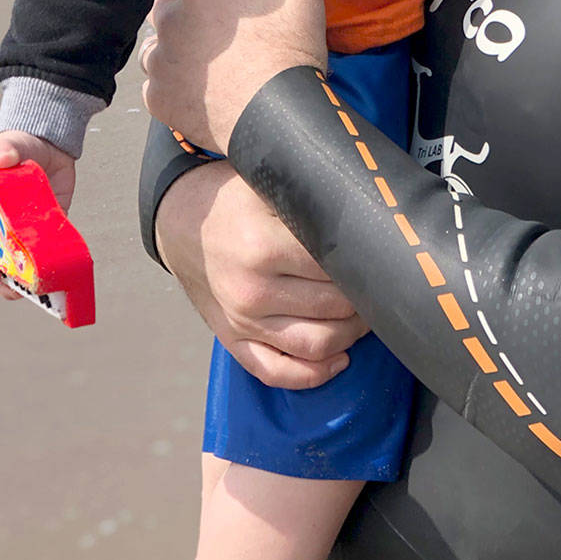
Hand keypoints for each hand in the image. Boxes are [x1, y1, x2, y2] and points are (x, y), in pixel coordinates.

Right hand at [0, 131, 77, 301]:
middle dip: (3, 283)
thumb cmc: (21, 147)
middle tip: (13, 291)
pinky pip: (48, 252)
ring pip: (22, 265)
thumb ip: (6, 150)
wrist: (50, 145)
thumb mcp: (11, 146)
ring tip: (36, 293)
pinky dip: (51, 265)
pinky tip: (58, 276)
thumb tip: (2, 158)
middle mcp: (3, 227)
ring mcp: (26, 231)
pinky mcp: (49, 228)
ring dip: (26, 282)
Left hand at [140, 0, 327, 155]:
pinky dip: (173, 84)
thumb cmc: (292, 53)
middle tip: (219, 24)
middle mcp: (169, 24)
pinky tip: (203, 87)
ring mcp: (161, 65)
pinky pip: (156, 83)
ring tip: (211, 57)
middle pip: (164, 5)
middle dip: (184, 9)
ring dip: (174, 46)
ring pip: (156, 44)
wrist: (282, 123)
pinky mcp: (159, 100)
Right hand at [155, 159, 367, 388]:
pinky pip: (276, 372)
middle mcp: (252, 291)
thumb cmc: (232, 200)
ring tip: (364, 317)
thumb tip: (361, 214)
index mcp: (263, 247)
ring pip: (315, 346)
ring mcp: (241, 322)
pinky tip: (338, 359)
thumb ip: (309, 201)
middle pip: (333, 310)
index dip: (366, 267)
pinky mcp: (232, 341)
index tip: (381, 260)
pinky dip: (313, 374)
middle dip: (365, 302)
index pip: (336, 269)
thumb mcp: (268, 185)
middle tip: (378, 287)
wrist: (180, 221)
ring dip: (350, 337)